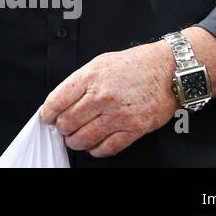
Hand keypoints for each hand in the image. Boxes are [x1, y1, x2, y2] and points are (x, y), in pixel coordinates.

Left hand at [39, 41, 178, 157]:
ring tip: (76, 138)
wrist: (167, 70)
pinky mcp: (134, 128)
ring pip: (84, 138)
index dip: (48, 114)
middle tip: (63, 128)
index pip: (56, 101)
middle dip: (62, 129)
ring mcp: (118, 114)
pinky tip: (94, 147)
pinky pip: (108, 147)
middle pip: (68, 122)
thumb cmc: (135, 65)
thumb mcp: (99, 64)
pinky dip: (96, 151)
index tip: (48, 117)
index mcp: (90, 77)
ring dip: (75, 142)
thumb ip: (79, 82)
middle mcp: (102, 96)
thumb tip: (61, 100)